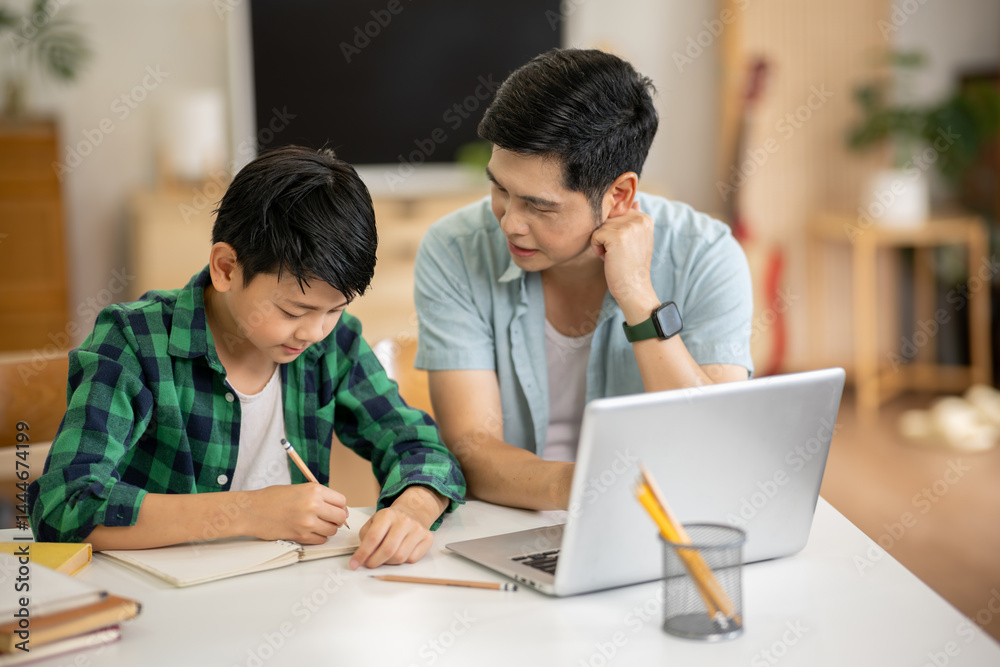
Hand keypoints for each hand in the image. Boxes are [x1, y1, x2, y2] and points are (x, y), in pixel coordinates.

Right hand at [243, 483, 348, 544]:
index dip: (340, 506)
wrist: (252, 510)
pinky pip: (321, 540)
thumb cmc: (272, 498)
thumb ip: (318, 496)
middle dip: (337, 519)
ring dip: (328, 529)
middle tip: (330, 519)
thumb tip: (336, 507)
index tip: (336, 509)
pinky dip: (318, 538)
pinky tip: (310, 532)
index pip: (342, 501)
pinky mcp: (301, 536)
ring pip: (332, 530)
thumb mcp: (299, 488)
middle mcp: (314, 505)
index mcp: (314, 490)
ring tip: (318, 525)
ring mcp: (308, 522)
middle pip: (340, 517)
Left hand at [349, 486, 445, 568]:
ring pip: (400, 557)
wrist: (413, 511)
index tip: (354, 564)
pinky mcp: (427, 538)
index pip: (373, 538)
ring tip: (383, 558)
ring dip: (388, 563)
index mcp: (387, 515)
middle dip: (374, 562)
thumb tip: (363, 556)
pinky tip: (398, 553)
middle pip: (388, 550)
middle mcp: (404, 521)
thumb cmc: (390, 520)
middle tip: (368, 564)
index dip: (362, 554)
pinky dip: (402, 561)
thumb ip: (366, 537)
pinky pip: (412, 559)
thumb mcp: (374, 522)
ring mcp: (418, 530)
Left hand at [590, 201, 659, 318]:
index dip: (614, 231)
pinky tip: (609, 259)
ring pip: (600, 226)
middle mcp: (639, 219)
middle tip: (618, 253)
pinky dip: (597, 249)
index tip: (625, 247)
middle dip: (606, 237)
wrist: (633, 288)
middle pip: (607, 219)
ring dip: (601, 243)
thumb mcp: (636, 239)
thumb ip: (634, 219)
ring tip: (615, 256)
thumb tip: (635, 200)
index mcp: (645, 218)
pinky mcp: (617, 235)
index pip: (616, 214)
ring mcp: (629, 226)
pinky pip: (595, 235)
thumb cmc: (631, 266)